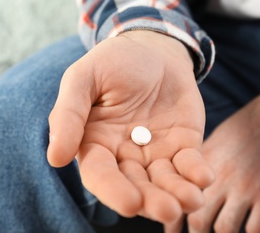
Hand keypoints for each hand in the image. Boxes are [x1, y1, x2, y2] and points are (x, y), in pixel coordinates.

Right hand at [46, 30, 213, 227]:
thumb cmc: (113, 62)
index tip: (131, 204)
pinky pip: (190, 164)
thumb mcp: (83, 78)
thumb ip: (68, 114)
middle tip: (168, 210)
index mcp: (96, 143)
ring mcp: (156, 152)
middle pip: (136, 186)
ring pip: (165, 182)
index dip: (113, 191)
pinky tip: (204, 178)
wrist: (153, 49)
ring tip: (191, 200)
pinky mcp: (183, 144)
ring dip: (178, 194)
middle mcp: (125, 155)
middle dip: (152, 201)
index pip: (100, 174)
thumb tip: (56, 158)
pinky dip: (197, 173)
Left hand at [188, 75, 259, 232]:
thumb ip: (206, 160)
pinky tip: (249, 232)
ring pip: (223, 228)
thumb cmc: (255, 122)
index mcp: (204, 160)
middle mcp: (220, 176)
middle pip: (197, 218)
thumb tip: (195, 180)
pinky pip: (255, 229)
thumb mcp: (220, 136)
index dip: (173, 217)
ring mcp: (245, 187)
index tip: (171, 228)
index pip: (179, 196)